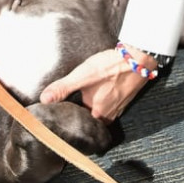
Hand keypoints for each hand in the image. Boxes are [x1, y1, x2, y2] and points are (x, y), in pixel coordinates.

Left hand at [39, 45, 156, 123]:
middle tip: (69, 109)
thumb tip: (44, 100)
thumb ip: (63, 88)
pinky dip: (104, 101)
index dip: (69, 119)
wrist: (139, 58)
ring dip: (93, 109)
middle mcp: (109, 115)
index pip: (79, 124)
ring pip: (102, 114)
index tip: (60, 115)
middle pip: (91, 121)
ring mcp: (119, 108)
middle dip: (81, 116)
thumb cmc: (111, 67)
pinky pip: (111, 105)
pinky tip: (100, 91)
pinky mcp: (125, 98)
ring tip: (82, 101)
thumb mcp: (82, 76)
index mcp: (97, 114)